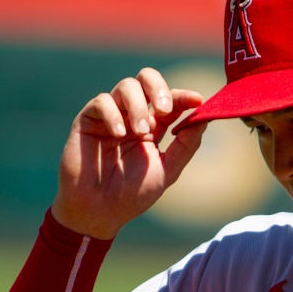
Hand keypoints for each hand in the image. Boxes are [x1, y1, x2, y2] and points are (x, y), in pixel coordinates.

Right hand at [52, 68, 207, 238]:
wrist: (99, 212)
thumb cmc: (133, 194)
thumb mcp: (168, 170)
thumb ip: (187, 145)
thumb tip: (205, 117)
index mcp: (154, 126)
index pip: (171, 100)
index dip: (184, 96)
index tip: (197, 100)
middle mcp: (133, 115)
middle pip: (147, 79)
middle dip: (159, 88)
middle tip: (165, 109)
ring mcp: (110, 116)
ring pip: (126, 86)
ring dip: (138, 104)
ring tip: (139, 132)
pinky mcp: (88, 120)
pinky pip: (101, 101)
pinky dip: (113, 113)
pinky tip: (119, 134)